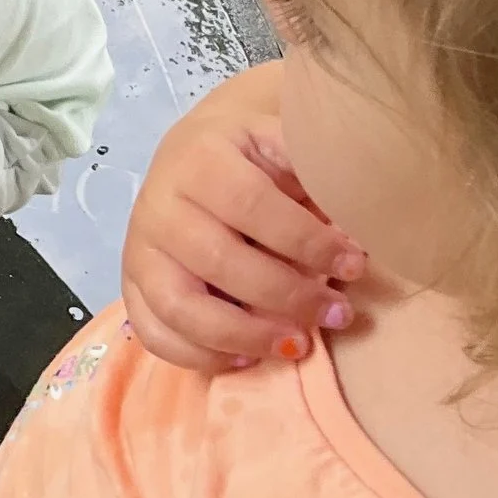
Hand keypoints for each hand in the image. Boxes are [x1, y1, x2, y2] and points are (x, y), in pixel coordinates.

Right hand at [122, 85, 363, 370]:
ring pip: (180, 308)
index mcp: (200, 160)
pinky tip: (246, 357)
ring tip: (296, 345)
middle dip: (288, 297)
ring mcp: (140, 251)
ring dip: (244, 336)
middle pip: (220, 264)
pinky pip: (154, 333)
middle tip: (336, 314)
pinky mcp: (132, 285)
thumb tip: (365, 223)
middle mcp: (159, 205)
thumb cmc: (258, 156)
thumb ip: (325, 172)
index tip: (355, 266)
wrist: (197, 154)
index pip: (253, 208)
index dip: (309, 243)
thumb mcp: (290, 140)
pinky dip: (199, 355)